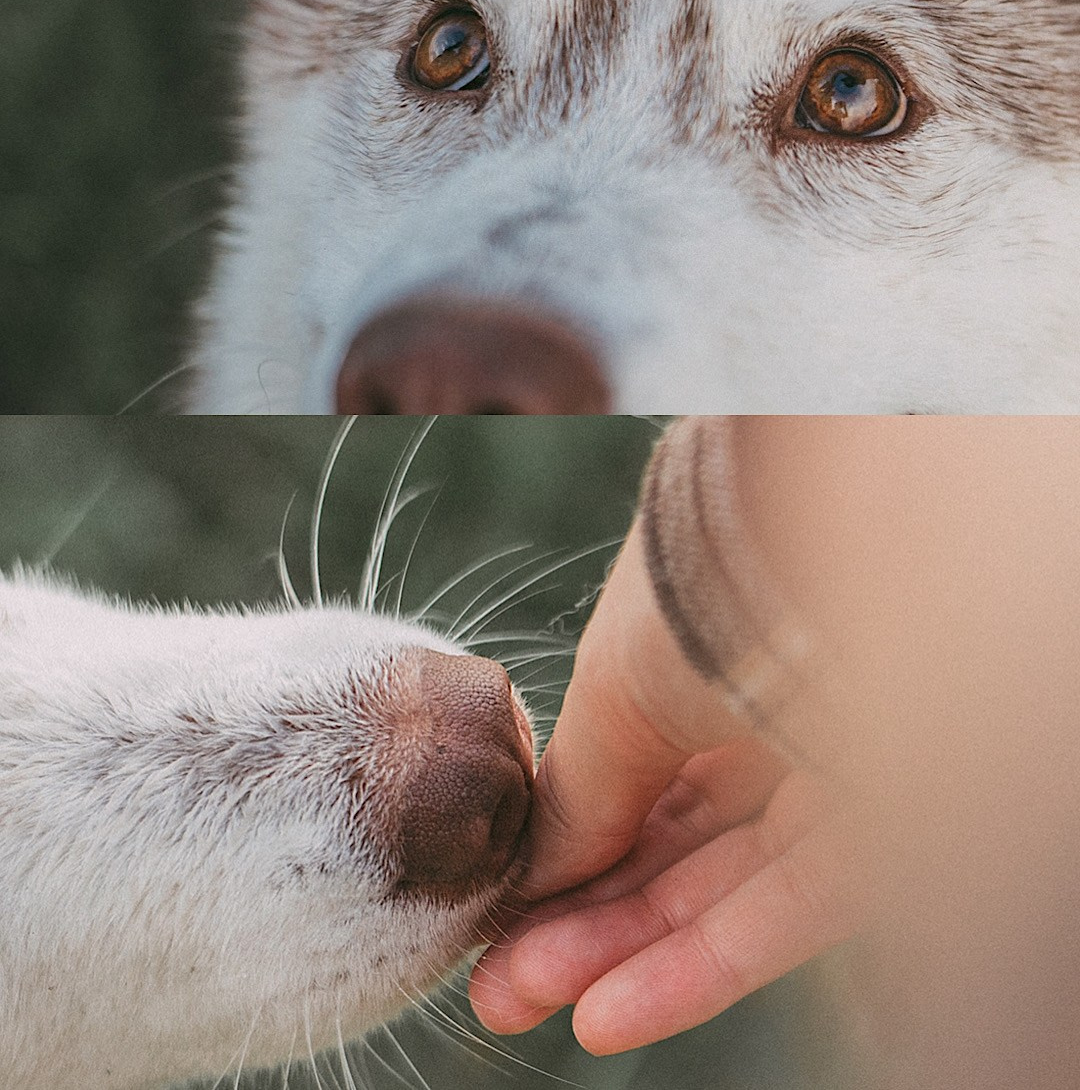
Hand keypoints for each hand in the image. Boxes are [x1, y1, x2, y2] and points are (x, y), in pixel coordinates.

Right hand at [469, 522, 857, 1054]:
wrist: (810, 553)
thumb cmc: (693, 600)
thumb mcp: (608, 696)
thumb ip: (573, 795)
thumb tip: (530, 878)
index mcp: (698, 658)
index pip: (632, 782)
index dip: (563, 856)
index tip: (497, 919)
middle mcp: (768, 712)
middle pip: (671, 845)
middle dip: (580, 920)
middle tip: (498, 987)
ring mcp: (831, 766)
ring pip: (723, 887)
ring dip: (625, 954)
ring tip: (524, 1002)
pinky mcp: (895, 824)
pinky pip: (789, 910)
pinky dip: (699, 968)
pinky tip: (607, 1012)